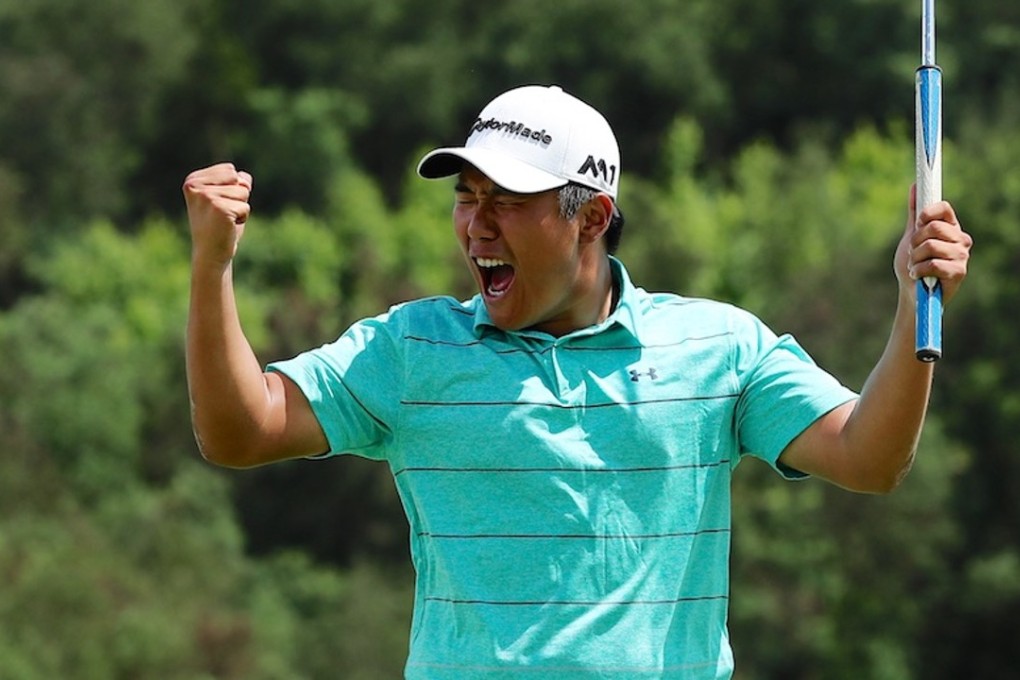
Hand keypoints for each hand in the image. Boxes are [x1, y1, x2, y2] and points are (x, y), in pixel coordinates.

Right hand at [182, 163, 253, 267]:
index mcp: (193, 180)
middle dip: (238, 197)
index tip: (218, 206)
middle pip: (238, 179)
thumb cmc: (219, 227)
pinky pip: (245, 207)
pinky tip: (228, 227)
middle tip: (223, 214)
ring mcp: (206, 197)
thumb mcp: (225, 200)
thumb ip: (234, 184)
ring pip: (243, 192)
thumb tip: (244, 176)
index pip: (230, 170)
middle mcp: (195, 186)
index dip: (232, 189)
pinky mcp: (219, 209)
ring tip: (225, 220)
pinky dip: (242, 218)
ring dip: (240, 208)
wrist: (211, 254)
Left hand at [895, 184, 971, 305]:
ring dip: (914, 258)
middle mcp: (960, 239)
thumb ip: (914, 212)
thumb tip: (915, 186)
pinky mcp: (959, 272)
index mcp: (950, 228)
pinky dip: (918, 270)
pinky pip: (932, 264)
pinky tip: (919, 275)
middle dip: (915, 241)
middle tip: (913, 252)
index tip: (917, 223)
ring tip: (916, 266)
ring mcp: (962, 256)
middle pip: (934, 227)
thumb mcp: (910, 236)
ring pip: (930, 246)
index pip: (944, 208)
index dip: (927, 213)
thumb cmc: (913, 264)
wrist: (911, 292)